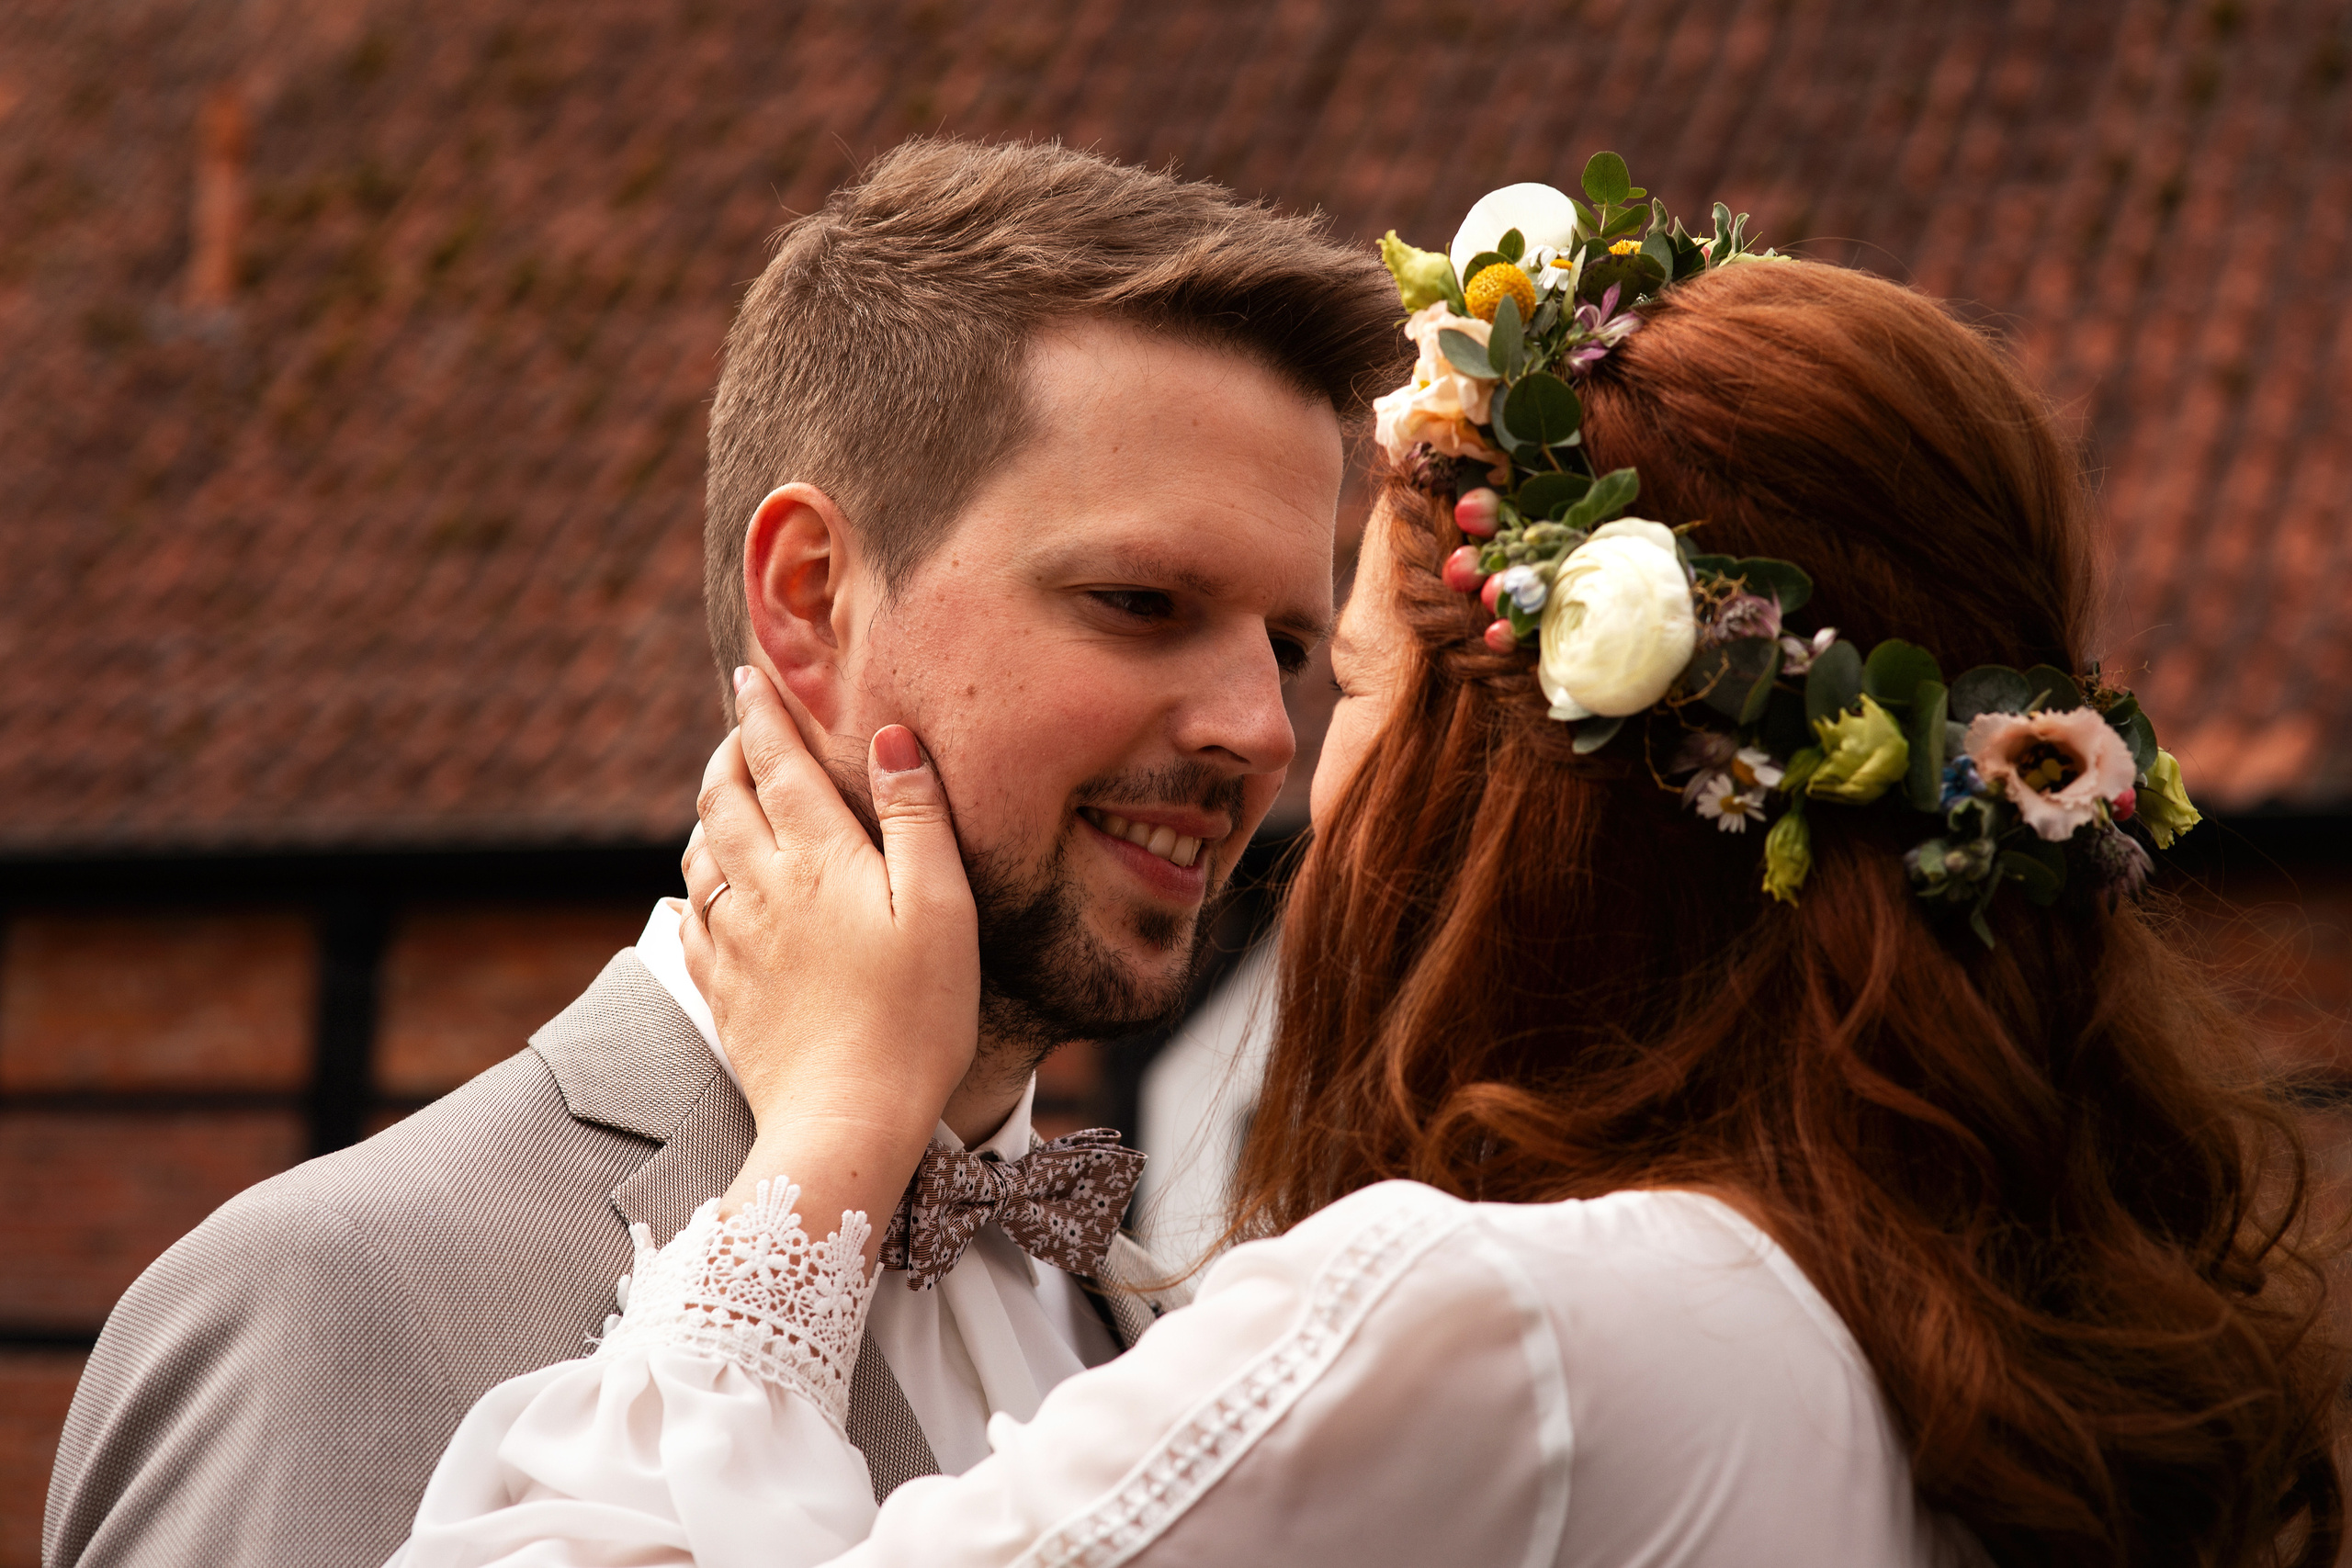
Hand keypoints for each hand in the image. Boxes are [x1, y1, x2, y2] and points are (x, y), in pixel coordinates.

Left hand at [681, 667, 979, 1235]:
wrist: (846, 1121)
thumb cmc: (914, 1016)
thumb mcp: (940, 907)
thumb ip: (915, 816)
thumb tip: (891, 737)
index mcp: (816, 860)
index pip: (777, 764)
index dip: (762, 715)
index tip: (749, 676)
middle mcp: (761, 891)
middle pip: (724, 801)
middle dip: (728, 753)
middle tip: (738, 728)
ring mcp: (735, 944)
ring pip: (701, 856)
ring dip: (709, 814)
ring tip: (725, 798)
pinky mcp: (725, 993)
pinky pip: (691, 922)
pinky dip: (694, 887)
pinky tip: (700, 893)